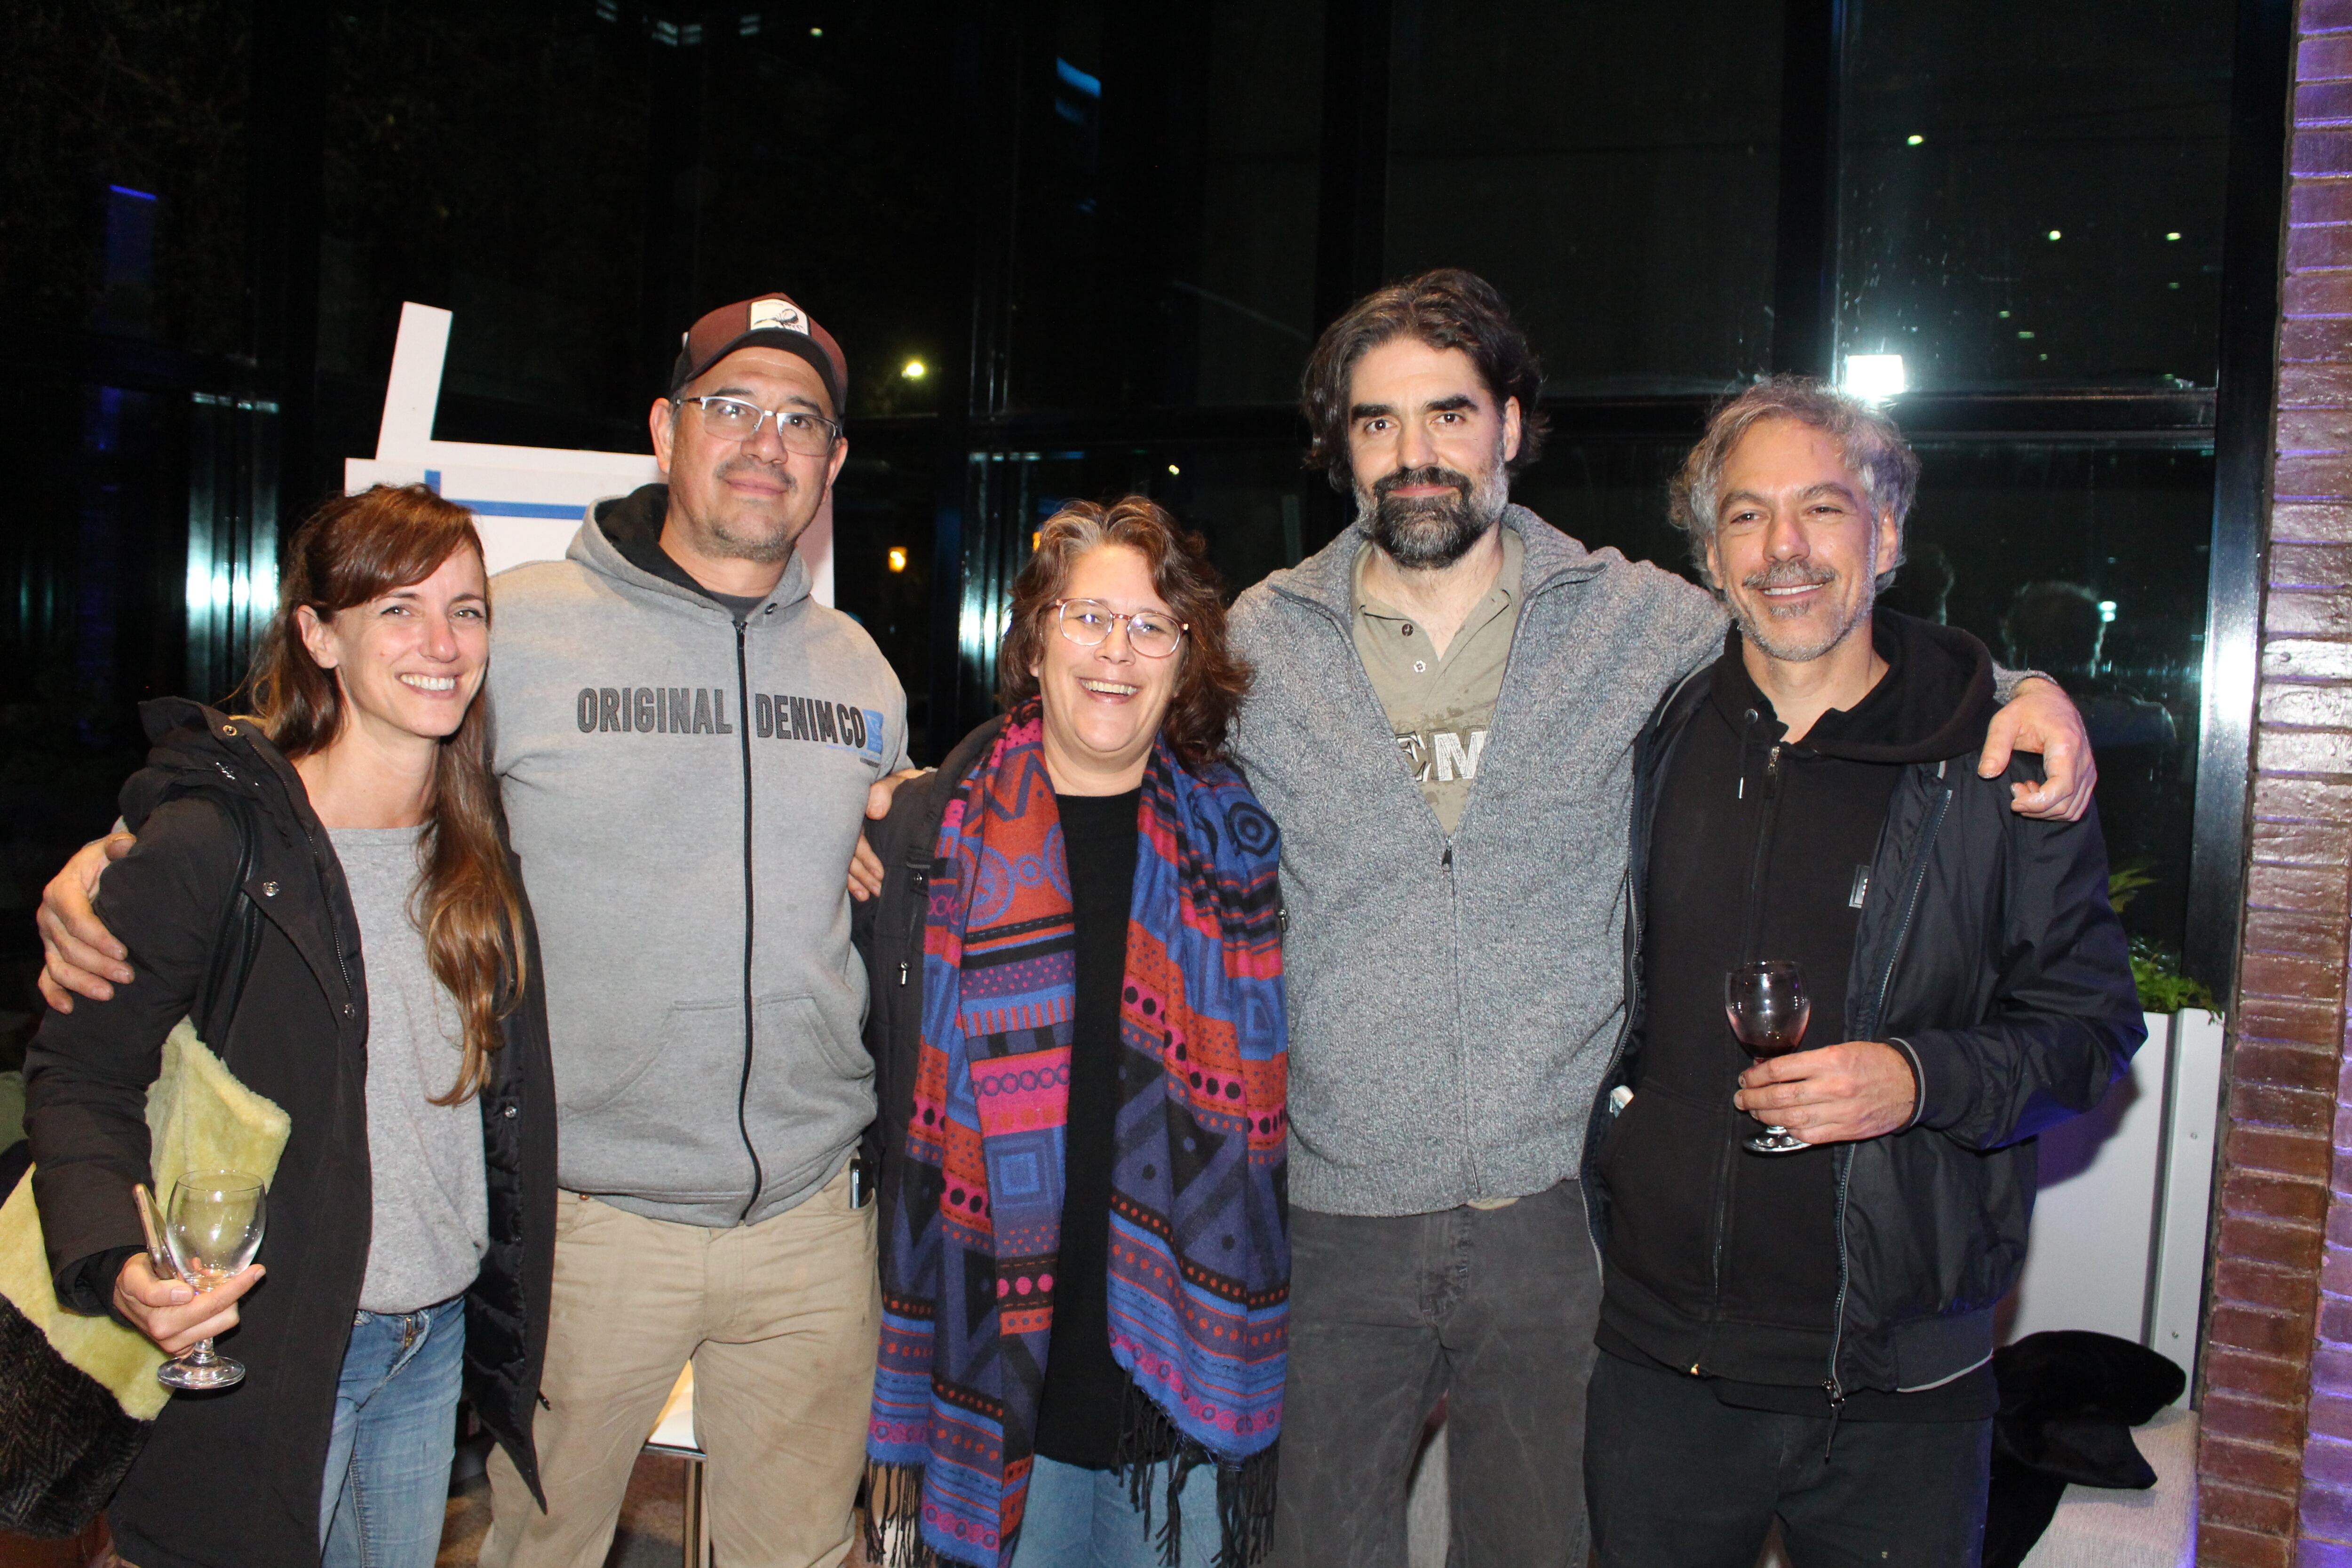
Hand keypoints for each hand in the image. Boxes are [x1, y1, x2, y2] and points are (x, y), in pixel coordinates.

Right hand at [36, 833, 135, 1012]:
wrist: (95, 871)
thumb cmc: (108, 862)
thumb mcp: (113, 850)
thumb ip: (119, 849)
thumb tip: (124, 845)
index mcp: (62, 891)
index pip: (76, 919)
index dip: (98, 938)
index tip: (123, 951)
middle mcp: (49, 917)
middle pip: (69, 947)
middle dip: (97, 965)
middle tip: (128, 976)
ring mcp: (48, 938)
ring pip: (58, 966)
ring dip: (82, 983)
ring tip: (109, 994)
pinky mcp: (51, 952)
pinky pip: (47, 977)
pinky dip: (55, 994)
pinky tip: (69, 1008)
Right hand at [114, 1252, 264, 1356]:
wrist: (123, 1297)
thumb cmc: (135, 1279)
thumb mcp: (136, 1274)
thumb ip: (154, 1287)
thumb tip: (184, 1295)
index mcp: (158, 1315)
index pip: (210, 1303)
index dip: (236, 1286)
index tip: (256, 1271)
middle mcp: (168, 1334)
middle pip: (224, 1314)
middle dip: (233, 1291)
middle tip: (226, 1274)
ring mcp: (176, 1345)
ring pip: (224, 1323)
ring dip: (226, 1303)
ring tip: (208, 1287)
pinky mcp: (183, 1350)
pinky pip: (215, 1331)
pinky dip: (218, 1315)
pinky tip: (205, 1302)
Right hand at [848, 769, 926, 902]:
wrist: (908, 784)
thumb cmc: (902, 784)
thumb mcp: (895, 781)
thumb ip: (884, 791)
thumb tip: (876, 812)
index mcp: (853, 808)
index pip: (852, 836)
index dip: (864, 857)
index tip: (879, 873)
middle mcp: (847, 823)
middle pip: (846, 852)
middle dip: (861, 874)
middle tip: (876, 890)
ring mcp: (851, 833)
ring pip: (846, 860)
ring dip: (856, 880)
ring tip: (868, 896)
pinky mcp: (856, 842)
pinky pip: (848, 862)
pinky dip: (853, 879)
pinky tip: (860, 893)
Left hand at [1735, 1041, 1917, 1144]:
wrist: (1911, 1082)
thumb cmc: (1874, 1061)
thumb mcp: (1841, 1049)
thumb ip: (1808, 1061)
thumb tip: (1773, 1070)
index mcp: (1830, 1060)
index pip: (1780, 1070)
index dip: (1756, 1076)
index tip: (1746, 1078)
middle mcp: (1832, 1087)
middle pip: (1780, 1096)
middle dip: (1753, 1098)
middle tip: (1740, 1098)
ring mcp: (1840, 1111)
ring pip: (1790, 1118)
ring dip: (1766, 1116)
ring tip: (1754, 1111)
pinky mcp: (1847, 1130)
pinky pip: (1809, 1134)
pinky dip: (1789, 1130)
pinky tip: (1781, 1125)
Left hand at [1981, 676, 2095, 821]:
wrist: (2049, 700)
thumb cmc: (2027, 710)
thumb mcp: (2004, 721)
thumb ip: (1995, 747)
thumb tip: (1986, 773)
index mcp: (2066, 745)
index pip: (2061, 788)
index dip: (2036, 803)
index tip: (2014, 800)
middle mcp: (2083, 760)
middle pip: (2065, 804)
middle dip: (2035, 808)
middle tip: (2014, 790)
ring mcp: (2088, 770)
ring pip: (2071, 809)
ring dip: (2043, 810)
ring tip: (2024, 789)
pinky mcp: (2087, 776)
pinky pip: (2076, 805)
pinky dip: (2054, 807)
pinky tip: (2036, 791)